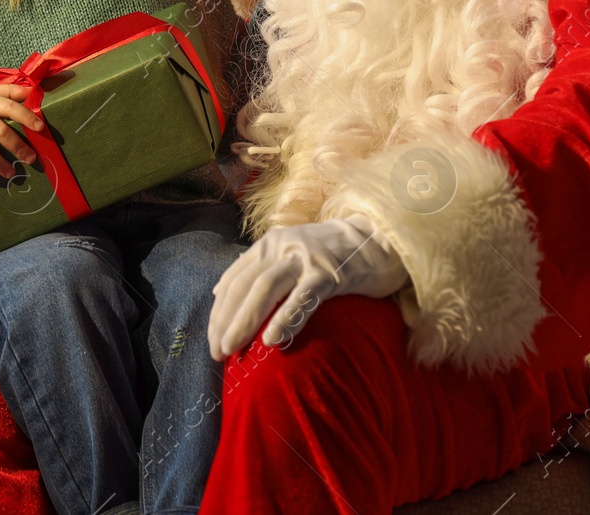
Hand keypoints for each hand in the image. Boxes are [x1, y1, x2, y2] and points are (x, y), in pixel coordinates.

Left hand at [207, 214, 408, 359]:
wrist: (378, 238)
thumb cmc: (331, 254)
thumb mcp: (289, 254)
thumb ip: (257, 270)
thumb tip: (217, 292)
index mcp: (268, 245)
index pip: (233, 280)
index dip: (219, 312)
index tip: (212, 340)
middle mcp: (281, 248)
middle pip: (243, 287)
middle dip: (225, 321)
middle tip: (217, 352)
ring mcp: (304, 259)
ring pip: (265, 290)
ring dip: (244, 322)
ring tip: (232, 349)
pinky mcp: (329, 273)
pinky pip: (302, 298)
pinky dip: (285, 319)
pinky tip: (273, 341)